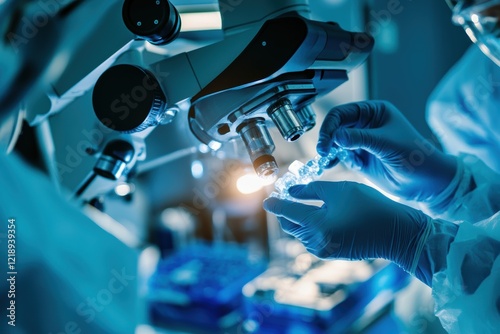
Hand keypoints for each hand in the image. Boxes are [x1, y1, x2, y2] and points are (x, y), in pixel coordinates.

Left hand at [263, 181, 433, 278]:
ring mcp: (324, 250)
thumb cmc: (370, 206)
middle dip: (286, 212)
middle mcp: (317, 242)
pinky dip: (310, 227)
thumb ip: (312, 189)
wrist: (397, 233)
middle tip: (286, 197)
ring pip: (302, 233)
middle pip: (292, 225)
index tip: (266, 199)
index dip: (276, 204)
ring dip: (298, 219)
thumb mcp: (340, 189)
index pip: (288, 212)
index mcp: (317, 225)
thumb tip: (292, 192)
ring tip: (302, 203)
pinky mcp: (332, 253)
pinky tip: (317, 216)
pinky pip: (313, 239)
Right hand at [317, 100, 456, 201]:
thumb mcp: (386, 144)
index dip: (331, 126)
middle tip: (323, 151)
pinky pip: (340, 156)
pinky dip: (334, 160)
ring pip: (335, 142)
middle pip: (336, 127)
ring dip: (329, 151)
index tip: (326, 141)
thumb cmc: (415, 156)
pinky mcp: (359, 158)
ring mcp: (361, 141)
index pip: (343, 113)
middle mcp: (365, 124)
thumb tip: (335, 136)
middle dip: (328, 139)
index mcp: (374, 112)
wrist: (425, 182)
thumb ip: (360, 138)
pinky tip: (330, 166)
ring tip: (326, 161)